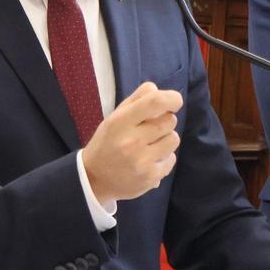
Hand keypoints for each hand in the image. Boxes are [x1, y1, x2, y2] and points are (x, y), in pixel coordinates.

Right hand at [81, 81, 181, 203]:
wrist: (94, 179)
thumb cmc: (108, 142)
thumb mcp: (115, 116)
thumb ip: (137, 99)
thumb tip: (159, 90)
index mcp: (120, 122)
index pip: (154, 102)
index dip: (171, 98)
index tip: (175, 101)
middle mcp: (131, 141)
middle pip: (169, 120)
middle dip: (165, 120)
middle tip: (152, 128)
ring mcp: (142, 161)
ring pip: (174, 139)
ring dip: (166, 139)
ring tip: (151, 144)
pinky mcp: (150, 178)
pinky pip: (172, 159)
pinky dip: (164, 157)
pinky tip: (150, 160)